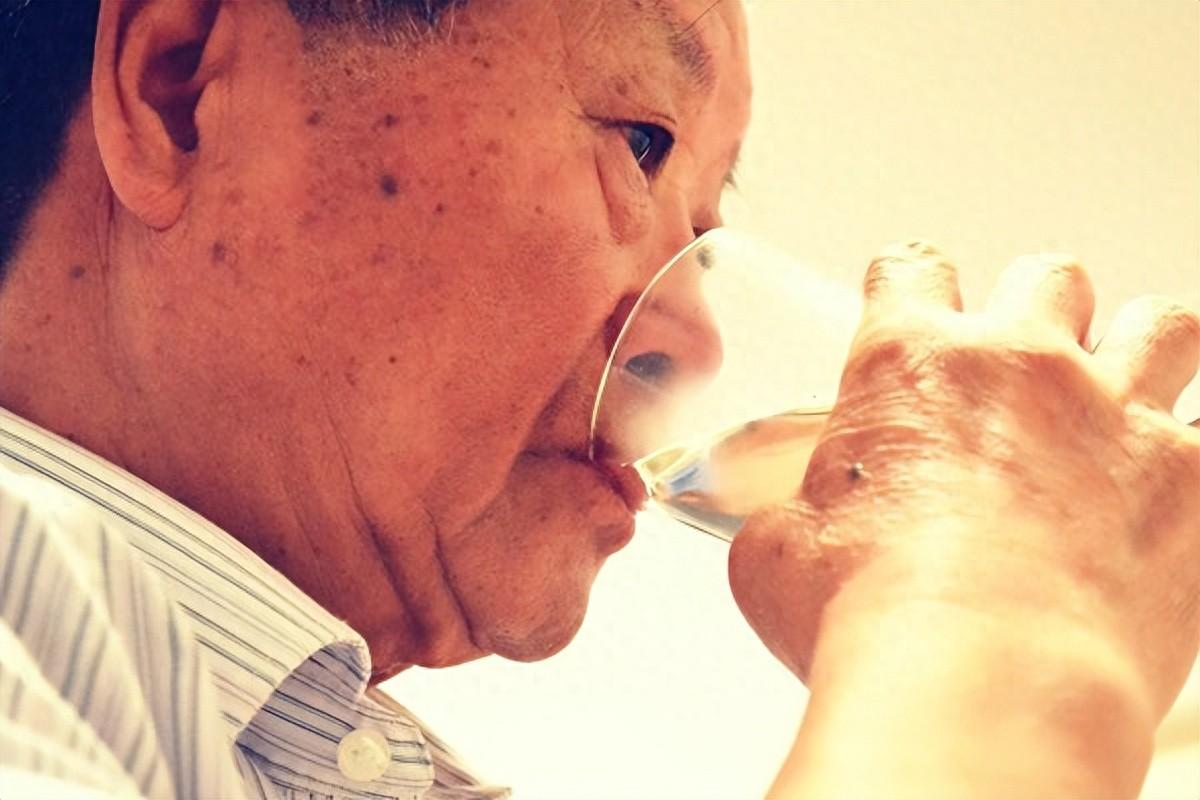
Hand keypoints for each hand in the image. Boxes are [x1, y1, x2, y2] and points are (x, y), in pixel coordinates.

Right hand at [728, 240, 1199, 721]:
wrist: (982, 683)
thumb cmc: (869, 617)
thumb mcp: (775, 557)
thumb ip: (784, 520)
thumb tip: (783, 533)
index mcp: (909, 364)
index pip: (914, 269)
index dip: (912, 285)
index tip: (916, 307)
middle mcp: (1020, 365)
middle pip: (1050, 277)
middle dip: (1038, 310)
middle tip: (1023, 368)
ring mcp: (1118, 415)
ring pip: (1162, 324)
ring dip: (1138, 352)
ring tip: (1118, 402)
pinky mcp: (1194, 483)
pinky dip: (1191, 457)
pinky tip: (1166, 493)